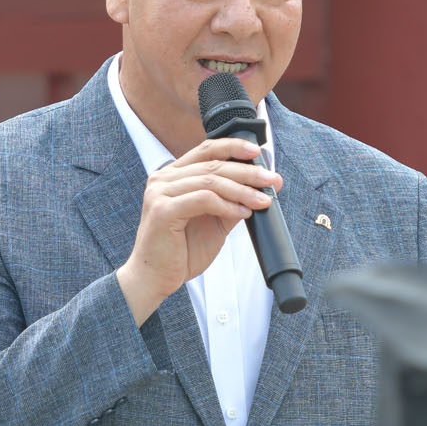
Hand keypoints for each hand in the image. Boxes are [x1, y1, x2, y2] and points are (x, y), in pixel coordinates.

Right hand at [116, 137, 281, 324]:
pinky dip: (226, 204)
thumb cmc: (181, 252)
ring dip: (241, 190)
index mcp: (173, 176)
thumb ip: (232, 202)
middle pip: (212, 165)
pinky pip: (203, 199)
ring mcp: (160, 192)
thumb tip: (261, 188)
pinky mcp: (163, 210)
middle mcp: (163, 179)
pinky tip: (242, 212)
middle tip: (271, 180)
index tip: (257, 152)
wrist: (155, 279)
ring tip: (262, 201)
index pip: (206, 150)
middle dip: (247, 172)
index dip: (233, 147)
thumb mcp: (214, 222)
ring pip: (210, 181)